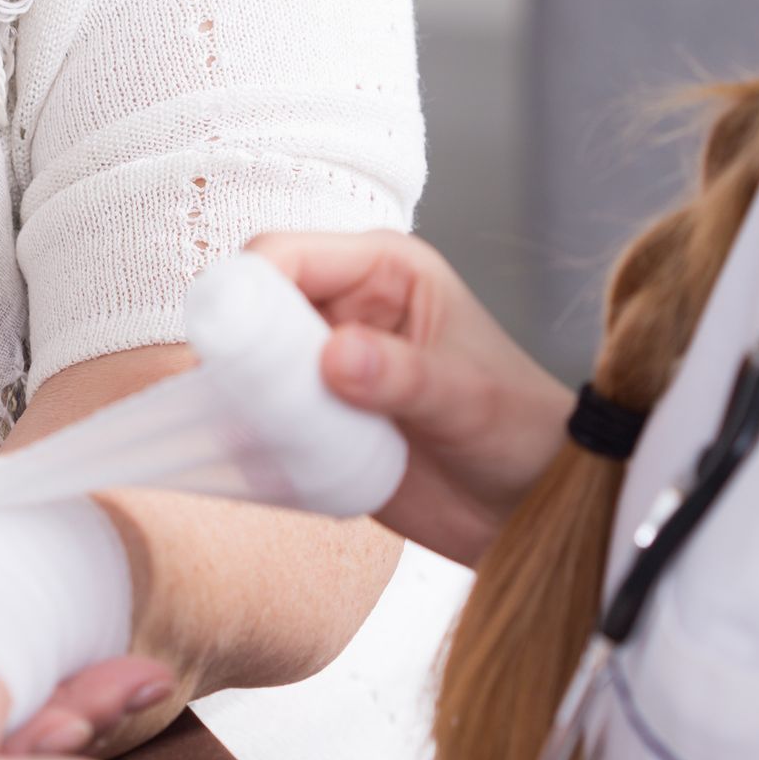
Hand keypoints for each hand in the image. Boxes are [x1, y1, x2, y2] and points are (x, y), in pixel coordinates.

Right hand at [248, 231, 572, 565]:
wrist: (532, 505)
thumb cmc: (519, 428)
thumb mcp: (466, 397)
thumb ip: (403, 376)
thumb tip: (335, 356)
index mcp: (384, 270)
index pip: (291, 254)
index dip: (250, 284)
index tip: (228, 337)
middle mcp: (346, 309)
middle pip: (256, 305)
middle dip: (235, 344)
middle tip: (226, 392)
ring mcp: (326, 367)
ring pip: (250, 364)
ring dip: (239, 394)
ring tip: (243, 431)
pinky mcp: (317, 420)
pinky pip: (262, 417)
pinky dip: (251, 434)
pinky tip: (257, 457)